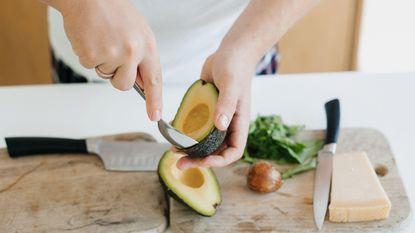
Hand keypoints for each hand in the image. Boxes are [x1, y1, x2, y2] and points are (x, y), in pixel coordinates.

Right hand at [51, 0, 161, 120]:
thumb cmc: (113, 10)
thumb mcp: (139, 31)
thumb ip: (143, 57)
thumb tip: (142, 82)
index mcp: (147, 45)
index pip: (154, 80)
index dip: (155, 100)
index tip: (155, 115)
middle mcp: (131, 52)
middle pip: (125, 84)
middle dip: (119, 76)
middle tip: (114, 53)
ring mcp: (111, 55)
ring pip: (107, 76)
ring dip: (103, 63)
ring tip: (103, 39)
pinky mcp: (90, 56)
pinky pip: (90, 67)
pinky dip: (89, 56)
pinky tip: (91, 39)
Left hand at [177, 50, 253, 168]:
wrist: (230, 52)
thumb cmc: (235, 67)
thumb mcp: (231, 85)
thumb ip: (226, 104)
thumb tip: (220, 125)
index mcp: (239, 122)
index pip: (234, 150)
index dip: (220, 160)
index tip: (203, 160)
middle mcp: (228, 124)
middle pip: (216, 150)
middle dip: (199, 159)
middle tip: (180, 162)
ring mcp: (216, 118)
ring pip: (204, 141)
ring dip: (189, 148)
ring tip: (173, 150)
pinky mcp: (206, 110)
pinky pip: (195, 126)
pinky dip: (184, 131)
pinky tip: (172, 130)